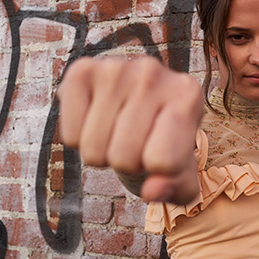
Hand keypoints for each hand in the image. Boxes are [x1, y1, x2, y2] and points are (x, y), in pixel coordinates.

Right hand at [57, 56, 202, 204]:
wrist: (137, 105)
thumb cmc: (165, 143)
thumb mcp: (180, 172)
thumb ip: (175, 188)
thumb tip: (152, 190)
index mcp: (187, 95)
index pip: (163, 162)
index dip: (158, 172)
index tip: (163, 153)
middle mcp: (153, 72)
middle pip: (124, 157)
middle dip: (127, 164)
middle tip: (136, 143)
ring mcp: (115, 68)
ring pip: (94, 149)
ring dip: (102, 153)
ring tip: (117, 132)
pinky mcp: (81, 70)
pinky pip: (70, 136)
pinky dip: (78, 140)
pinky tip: (95, 120)